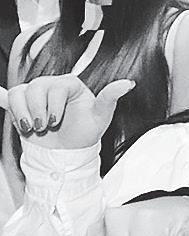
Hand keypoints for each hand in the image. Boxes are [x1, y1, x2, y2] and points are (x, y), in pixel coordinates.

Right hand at [5, 77, 132, 149]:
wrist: (68, 151)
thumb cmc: (86, 132)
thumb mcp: (100, 117)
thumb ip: (110, 98)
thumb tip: (129, 83)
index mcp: (69, 84)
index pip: (54, 87)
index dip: (52, 106)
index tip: (55, 122)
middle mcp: (50, 86)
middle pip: (34, 88)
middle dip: (37, 112)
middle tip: (44, 127)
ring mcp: (34, 96)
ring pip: (18, 93)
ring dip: (22, 113)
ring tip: (32, 127)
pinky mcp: (21, 108)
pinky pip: (7, 98)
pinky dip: (0, 96)